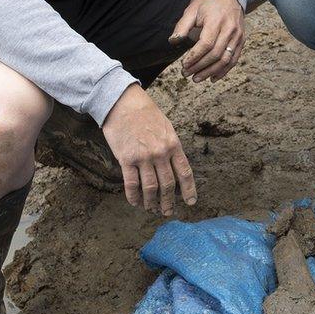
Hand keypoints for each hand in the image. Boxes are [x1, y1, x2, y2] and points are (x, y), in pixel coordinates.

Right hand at [102, 84, 195, 215]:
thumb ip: (171, 147)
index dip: (189, 190)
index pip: (185, 172)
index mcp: (173, 145)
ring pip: (150, 187)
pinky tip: (136, 202)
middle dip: (169, 201)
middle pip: (168, 184)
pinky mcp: (126, 159)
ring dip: (152, 202)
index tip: (191, 202)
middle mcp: (160, 153)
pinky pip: (131, 183)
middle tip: (168, 211)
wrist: (123, 102)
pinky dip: (134, 196)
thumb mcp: (166, 127)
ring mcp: (143, 157)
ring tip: (152, 209)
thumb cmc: (145, 113)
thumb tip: (174, 166)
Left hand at [169, 0, 244, 81]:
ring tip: (197, 79)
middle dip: (200, 67)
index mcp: (216, 20)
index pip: (206, 43)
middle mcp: (229, 29)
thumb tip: (173, 41)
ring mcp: (237, 36)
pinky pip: (234, 59)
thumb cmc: (208, 2)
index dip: (195, 56)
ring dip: (210, 72)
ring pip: (226, 60)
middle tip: (186, 73)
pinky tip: (213, 78)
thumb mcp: (192, 9)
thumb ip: (182, 26)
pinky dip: (224, 71)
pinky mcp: (241, 41)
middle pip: (215, 54)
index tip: (184, 64)